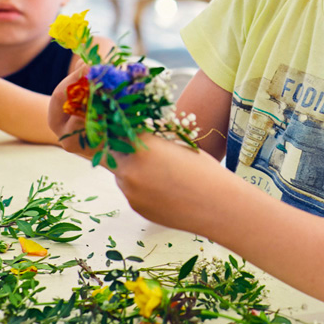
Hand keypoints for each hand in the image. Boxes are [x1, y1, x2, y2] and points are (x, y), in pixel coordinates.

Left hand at [49, 67, 225, 229]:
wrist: (219, 207)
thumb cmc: (204, 170)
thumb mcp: (175, 143)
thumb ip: (148, 137)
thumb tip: (130, 130)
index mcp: (142, 146)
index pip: (112, 127)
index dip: (107, 121)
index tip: (104, 116)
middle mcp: (129, 169)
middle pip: (109, 149)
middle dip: (114, 143)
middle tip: (127, 139)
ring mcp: (130, 191)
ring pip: (120, 171)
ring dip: (132, 166)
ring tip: (162, 170)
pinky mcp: (136, 207)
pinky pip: (131, 189)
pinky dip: (141, 184)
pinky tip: (164, 186)